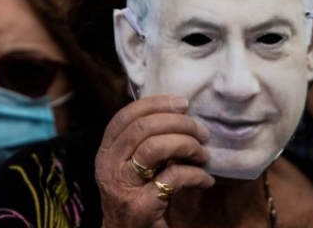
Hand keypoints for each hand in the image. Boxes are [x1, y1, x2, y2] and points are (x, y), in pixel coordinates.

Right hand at [95, 95, 214, 227]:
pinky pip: (172, 178)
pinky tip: (206, 179)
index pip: (125, 116)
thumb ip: (144, 141)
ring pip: (154, 148)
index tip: (183, 104)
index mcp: (106, 152)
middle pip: (143, 128)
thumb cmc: (136, 197)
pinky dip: (196, 175)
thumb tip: (177, 113)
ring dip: (187, 145)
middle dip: (179, 123)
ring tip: (203, 154)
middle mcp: (109, 166)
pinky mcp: (140, 207)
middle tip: (201, 132)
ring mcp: (122, 187)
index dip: (156, 103)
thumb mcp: (131, 166)